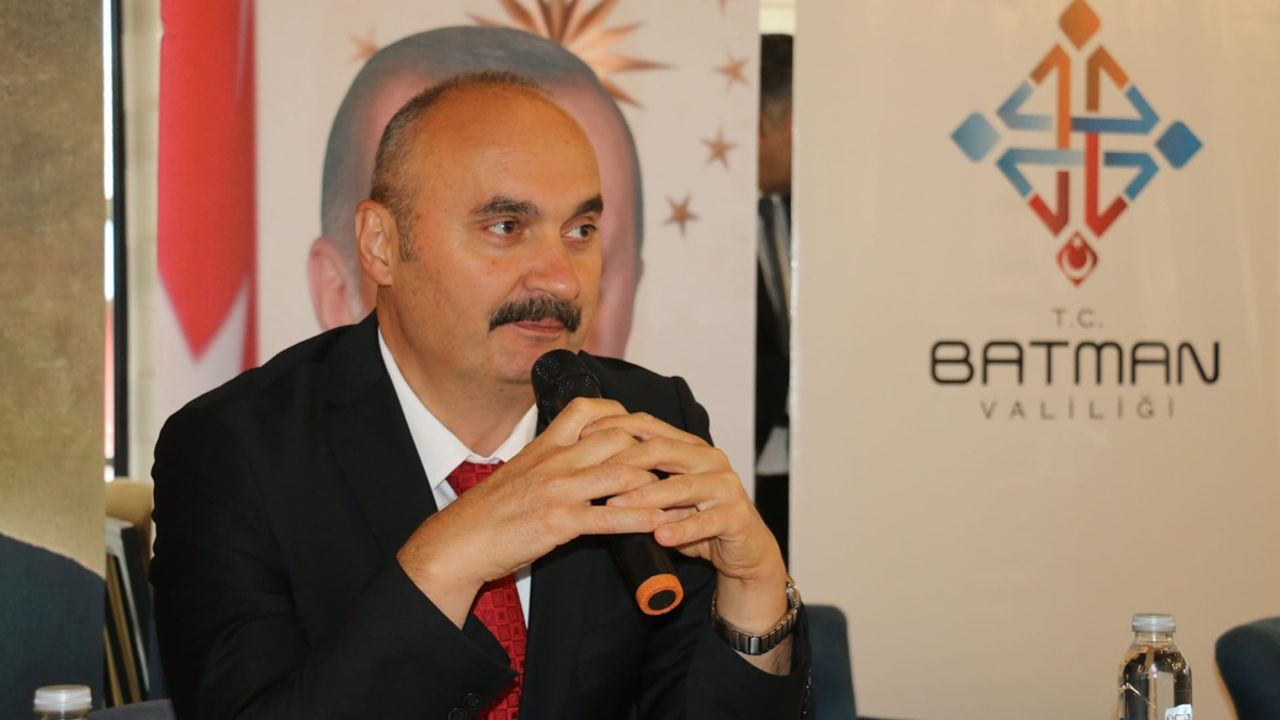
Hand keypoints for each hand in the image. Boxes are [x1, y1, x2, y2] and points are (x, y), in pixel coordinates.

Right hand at [396, 398, 666, 626]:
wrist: (458, 542)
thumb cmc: (487, 512)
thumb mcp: (517, 471)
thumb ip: (547, 458)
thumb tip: (573, 451)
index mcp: (543, 446)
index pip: (587, 410)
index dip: (621, 413)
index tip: (642, 426)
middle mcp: (553, 461)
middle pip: (615, 439)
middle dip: (651, 449)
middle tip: (676, 460)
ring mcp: (557, 490)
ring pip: (619, 474)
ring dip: (654, 484)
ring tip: (679, 492)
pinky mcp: (558, 523)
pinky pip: (608, 518)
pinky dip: (639, 519)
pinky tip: (659, 523)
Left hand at [585, 413, 792, 672]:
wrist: (745, 548)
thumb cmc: (697, 516)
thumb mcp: (668, 492)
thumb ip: (643, 476)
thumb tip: (592, 463)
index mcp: (690, 446)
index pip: (650, 426)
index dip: (616, 427)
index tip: (584, 437)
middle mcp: (709, 459)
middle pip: (662, 450)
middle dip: (624, 462)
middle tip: (594, 475)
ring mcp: (725, 486)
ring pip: (681, 487)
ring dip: (646, 497)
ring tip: (615, 506)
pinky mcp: (736, 515)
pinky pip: (705, 522)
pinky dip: (681, 529)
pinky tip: (660, 537)